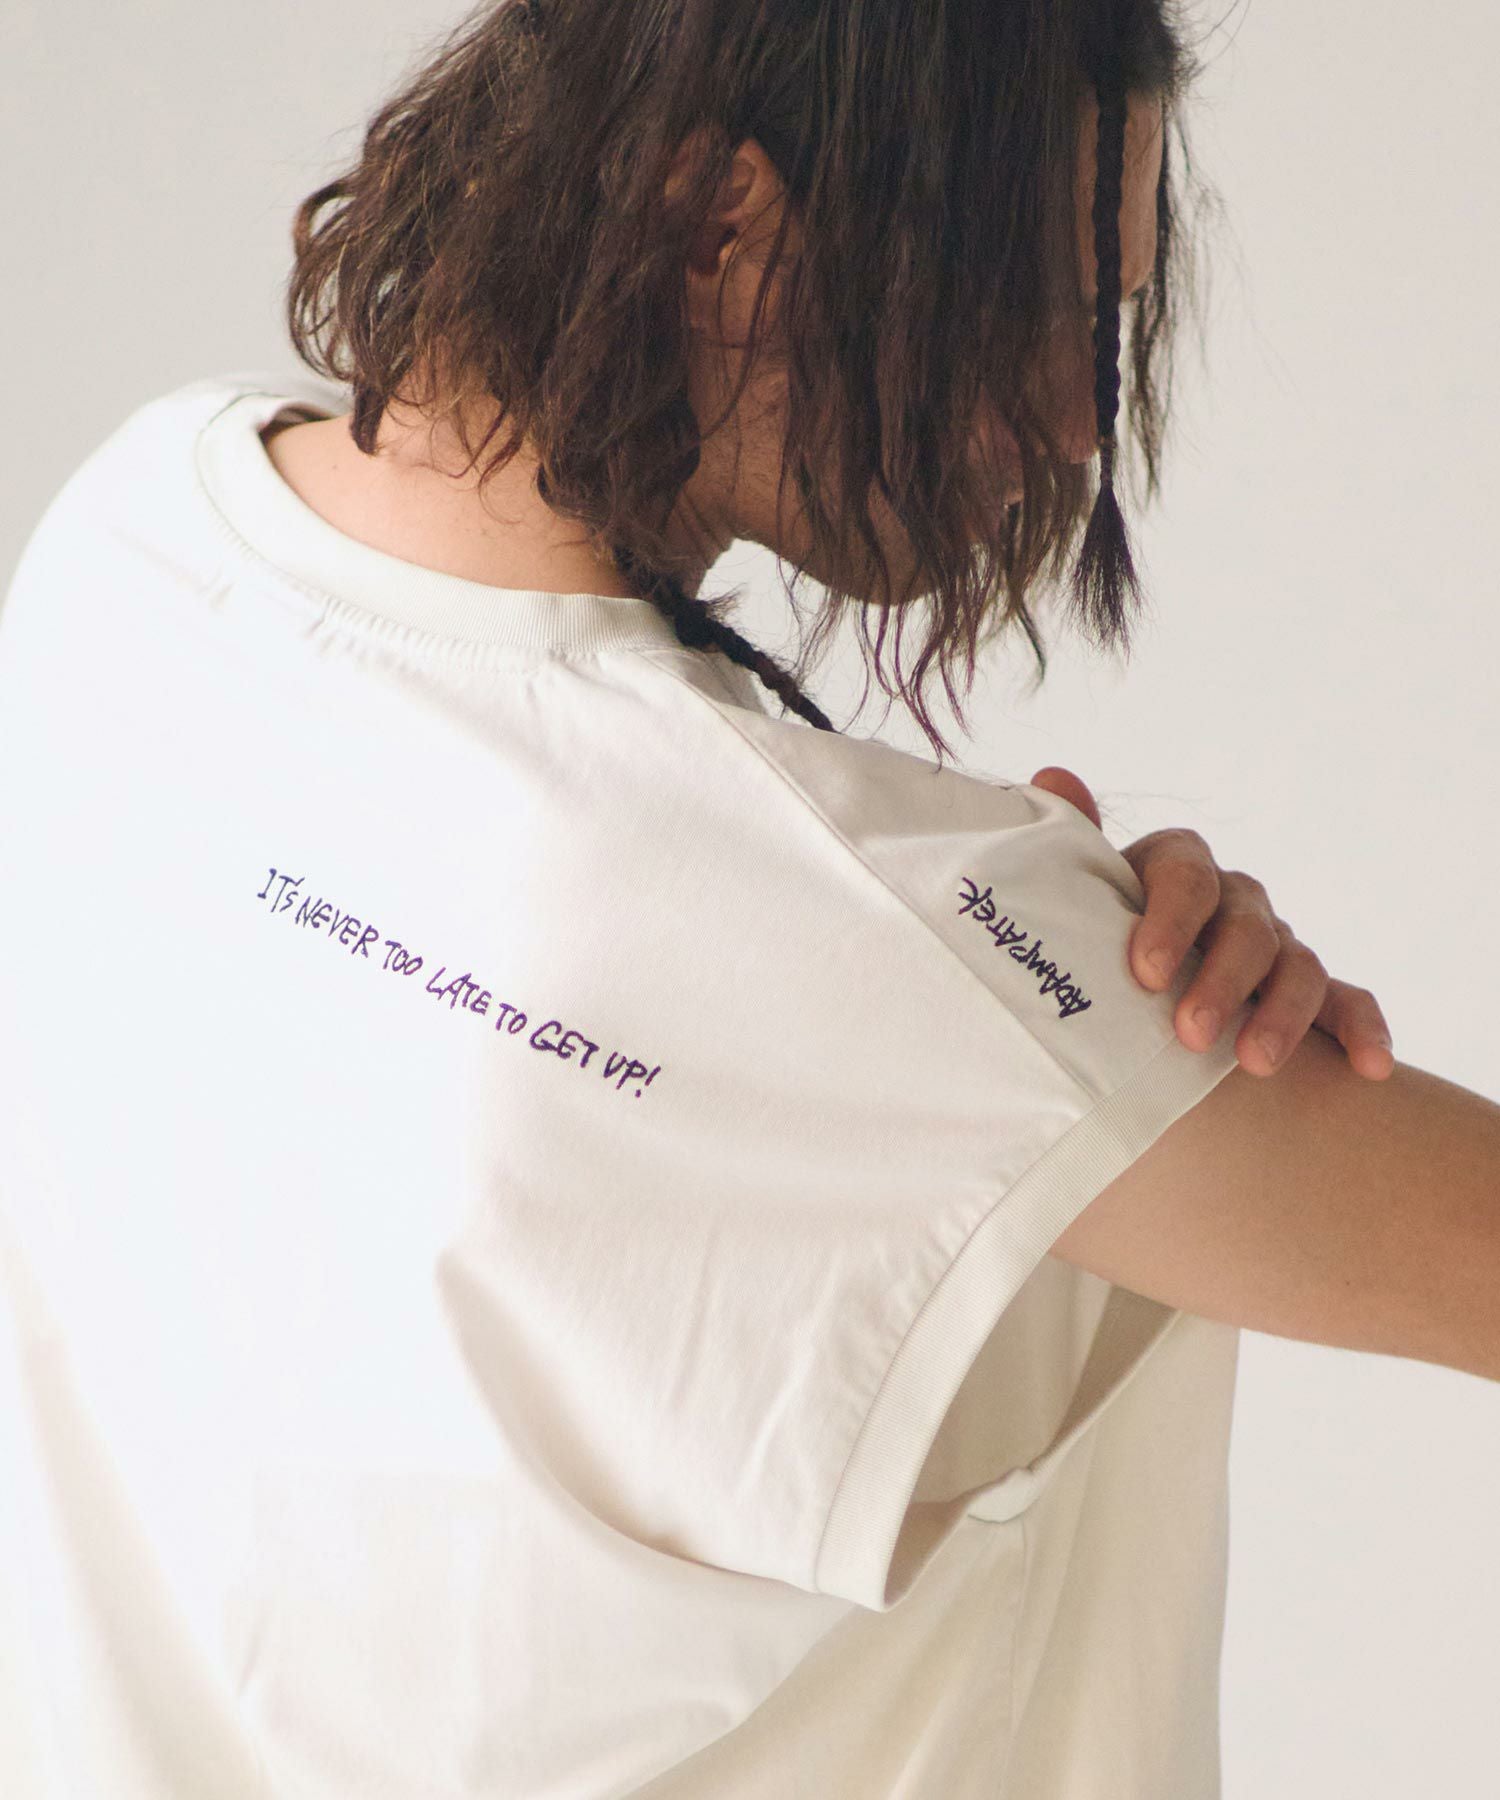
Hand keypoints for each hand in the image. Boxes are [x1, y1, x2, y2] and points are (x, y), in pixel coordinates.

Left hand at [1029, 765, 1394, 1080]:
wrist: (1116, 990)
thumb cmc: (1091, 938)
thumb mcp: (1076, 895)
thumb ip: (1072, 843)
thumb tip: (1054, 774)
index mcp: (1178, 868)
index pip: (1187, 877)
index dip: (1170, 922)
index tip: (1145, 974)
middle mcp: (1233, 901)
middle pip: (1246, 928)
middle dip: (1222, 982)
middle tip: (1190, 1034)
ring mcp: (1275, 946)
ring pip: (1297, 967)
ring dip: (1283, 1015)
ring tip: (1254, 1064)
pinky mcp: (1309, 996)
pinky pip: (1346, 1002)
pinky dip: (1362, 1030)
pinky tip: (1373, 1065)